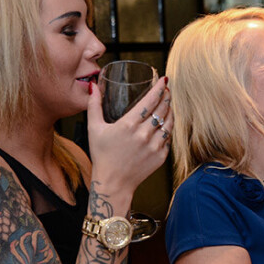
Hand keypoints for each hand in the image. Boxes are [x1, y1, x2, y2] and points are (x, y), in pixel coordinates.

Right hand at [87, 77, 172, 194]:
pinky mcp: (161, 156)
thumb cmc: (102, 155)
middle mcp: (144, 135)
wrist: (113, 183)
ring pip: (169, 123)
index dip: (159, 88)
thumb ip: (93, 105)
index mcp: (128, 125)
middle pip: (162, 110)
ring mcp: (154, 146)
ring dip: (170, 111)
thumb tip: (94, 86)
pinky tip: (165, 124)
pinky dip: (168, 129)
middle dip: (167, 97)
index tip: (164, 80)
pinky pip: (169, 138)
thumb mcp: (94, 128)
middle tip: (167, 90)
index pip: (150, 101)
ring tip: (168, 104)